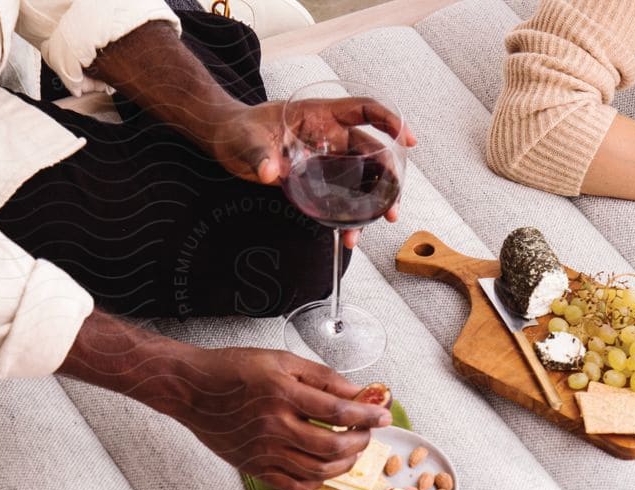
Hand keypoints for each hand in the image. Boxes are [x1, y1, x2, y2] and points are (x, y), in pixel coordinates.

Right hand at [163, 346, 391, 489]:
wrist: (191, 389)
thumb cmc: (234, 370)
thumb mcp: (280, 360)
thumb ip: (321, 376)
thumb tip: (356, 392)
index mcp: (282, 392)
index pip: (338, 409)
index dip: (366, 414)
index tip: (384, 415)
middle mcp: (274, 424)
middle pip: (332, 445)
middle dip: (359, 442)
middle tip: (367, 434)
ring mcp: (264, 451)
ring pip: (318, 469)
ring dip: (344, 463)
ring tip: (352, 452)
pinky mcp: (255, 468)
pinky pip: (295, 485)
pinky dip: (317, 481)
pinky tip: (325, 469)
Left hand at [210, 99, 417, 242]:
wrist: (227, 141)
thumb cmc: (237, 131)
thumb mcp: (245, 140)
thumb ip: (258, 155)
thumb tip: (268, 171)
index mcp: (319, 114)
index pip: (363, 110)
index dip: (389, 120)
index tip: (407, 139)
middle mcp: (330, 135)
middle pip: (372, 152)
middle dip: (389, 178)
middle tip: (392, 206)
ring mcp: (327, 158)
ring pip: (363, 178)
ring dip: (374, 202)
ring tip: (380, 224)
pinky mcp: (320, 179)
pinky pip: (344, 196)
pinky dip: (350, 216)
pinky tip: (349, 235)